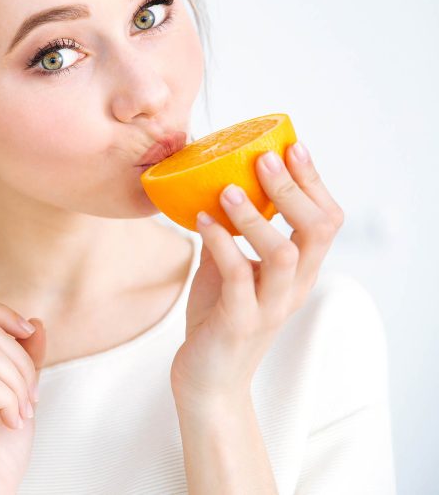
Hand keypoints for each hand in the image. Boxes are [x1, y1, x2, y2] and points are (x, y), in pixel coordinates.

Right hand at [0, 299, 46, 494]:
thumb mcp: (19, 394)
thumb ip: (23, 358)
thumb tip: (35, 322)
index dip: (0, 312)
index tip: (29, 334)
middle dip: (22, 362)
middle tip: (31, 401)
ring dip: (19, 383)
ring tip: (21, 413)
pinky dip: (9, 398)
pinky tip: (11, 422)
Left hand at [170, 142, 344, 406]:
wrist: (208, 381)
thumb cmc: (218, 320)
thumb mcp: (226, 269)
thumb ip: (229, 235)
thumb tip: (210, 189)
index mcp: (298, 271)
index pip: (326, 219)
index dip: (313, 182)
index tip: (292, 146)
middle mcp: (293, 287)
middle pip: (317, 230)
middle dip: (292, 189)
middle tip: (262, 158)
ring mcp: (270, 306)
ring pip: (283, 254)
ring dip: (255, 217)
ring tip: (225, 190)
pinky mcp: (240, 321)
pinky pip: (237, 277)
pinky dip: (221, 244)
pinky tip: (202, 222)